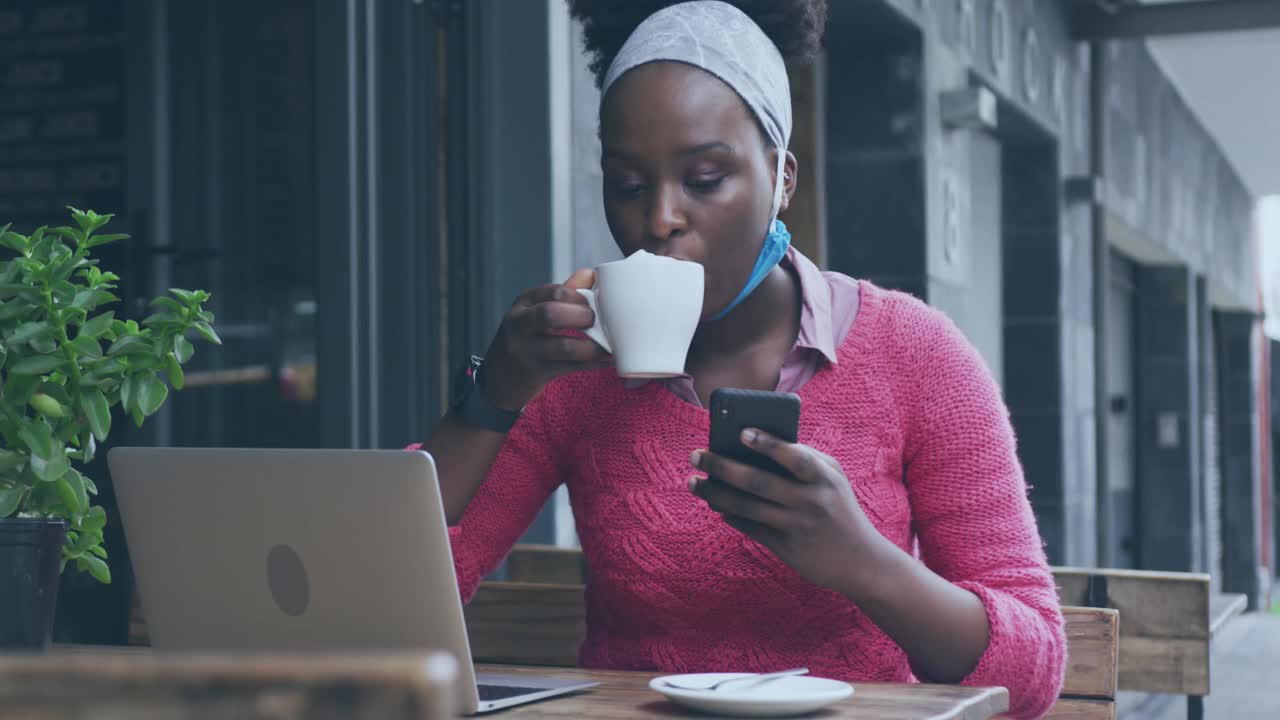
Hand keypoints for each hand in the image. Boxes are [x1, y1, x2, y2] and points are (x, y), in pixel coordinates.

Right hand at [482, 269, 611, 409]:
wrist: (499, 377)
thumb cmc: (525, 339)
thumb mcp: (535, 312)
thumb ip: (563, 294)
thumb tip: (591, 274)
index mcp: (523, 303)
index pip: (554, 292)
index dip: (580, 296)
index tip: (596, 301)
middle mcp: (519, 325)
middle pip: (551, 314)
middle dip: (581, 316)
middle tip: (597, 322)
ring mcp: (525, 350)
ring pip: (563, 346)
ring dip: (591, 347)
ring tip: (608, 347)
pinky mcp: (534, 373)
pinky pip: (569, 367)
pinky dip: (591, 363)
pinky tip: (604, 360)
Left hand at [689, 429, 881, 593]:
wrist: (861, 560)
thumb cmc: (839, 507)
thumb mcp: (833, 478)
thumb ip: (804, 458)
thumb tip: (755, 446)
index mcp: (824, 478)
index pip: (794, 457)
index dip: (768, 444)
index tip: (741, 432)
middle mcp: (810, 501)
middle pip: (758, 481)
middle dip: (722, 466)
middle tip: (696, 455)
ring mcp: (796, 526)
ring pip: (746, 507)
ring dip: (715, 493)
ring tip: (694, 482)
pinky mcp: (786, 548)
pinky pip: (750, 528)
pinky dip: (730, 516)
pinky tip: (716, 507)